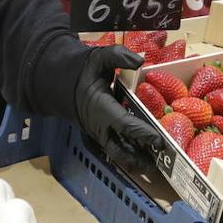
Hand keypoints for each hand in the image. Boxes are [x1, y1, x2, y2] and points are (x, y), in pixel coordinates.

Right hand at [73, 46, 164, 171]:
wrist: (63, 83)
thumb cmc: (84, 71)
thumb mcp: (99, 58)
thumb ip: (118, 56)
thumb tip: (140, 61)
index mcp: (101, 108)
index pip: (124, 124)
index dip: (142, 134)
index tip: (159, 141)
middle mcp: (100, 126)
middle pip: (120, 151)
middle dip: (139, 161)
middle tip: (160, 165)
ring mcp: (100, 133)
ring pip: (119, 155)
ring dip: (137, 162)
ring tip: (157, 167)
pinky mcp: (101, 136)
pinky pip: (117, 150)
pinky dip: (132, 155)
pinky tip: (147, 158)